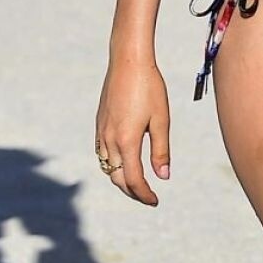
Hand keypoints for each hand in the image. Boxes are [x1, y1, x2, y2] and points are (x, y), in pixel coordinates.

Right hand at [95, 59, 171, 205]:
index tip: (156, 200)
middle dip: (132, 191)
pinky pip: (102, 153)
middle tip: (148, 197)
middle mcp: (109, 140)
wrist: (128, 62)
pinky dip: (111, 164)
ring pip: (106, 167)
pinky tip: (122, 161)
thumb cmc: (150, 87)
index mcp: (126, 141)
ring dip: (120, 179)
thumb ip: (161, 149)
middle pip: (117, 178)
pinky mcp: (99, 124)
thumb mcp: (161, 119)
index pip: (133, 179)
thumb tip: (164, 177)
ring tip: (137, 182)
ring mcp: (101, 132)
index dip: (144, 194)